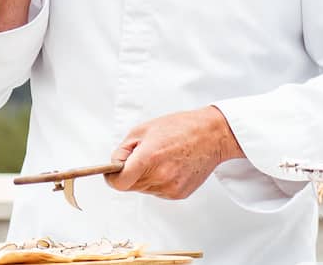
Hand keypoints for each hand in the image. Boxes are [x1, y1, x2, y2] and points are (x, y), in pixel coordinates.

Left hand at [105, 106, 244, 200]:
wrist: (211, 135)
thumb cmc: (179, 128)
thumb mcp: (142, 130)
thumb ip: (123, 150)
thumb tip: (114, 165)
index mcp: (148, 158)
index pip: (119, 182)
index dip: (111, 178)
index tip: (111, 173)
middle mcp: (160, 176)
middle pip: (130, 186)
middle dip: (129, 174)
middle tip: (140, 157)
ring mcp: (171, 187)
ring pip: (144, 189)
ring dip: (144, 178)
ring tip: (159, 159)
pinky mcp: (180, 194)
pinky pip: (158, 191)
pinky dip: (157, 181)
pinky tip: (169, 166)